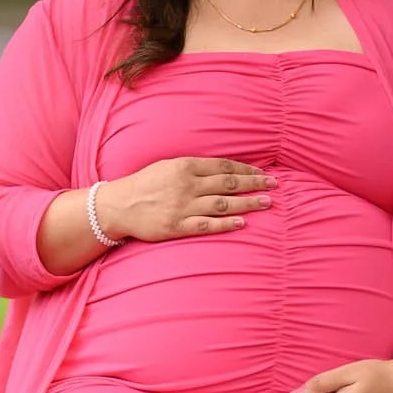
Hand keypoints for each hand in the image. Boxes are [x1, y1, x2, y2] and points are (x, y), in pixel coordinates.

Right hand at [101, 156, 275, 242]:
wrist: (118, 205)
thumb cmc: (144, 184)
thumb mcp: (168, 166)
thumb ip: (194, 168)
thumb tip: (222, 170)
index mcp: (185, 167)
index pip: (224, 167)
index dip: (247, 170)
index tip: (264, 174)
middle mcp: (187, 185)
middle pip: (229, 184)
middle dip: (255, 184)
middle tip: (275, 186)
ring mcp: (182, 207)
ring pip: (223, 204)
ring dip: (248, 203)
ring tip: (267, 203)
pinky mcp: (177, 226)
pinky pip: (206, 225)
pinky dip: (225, 224)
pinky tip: (242, 223)